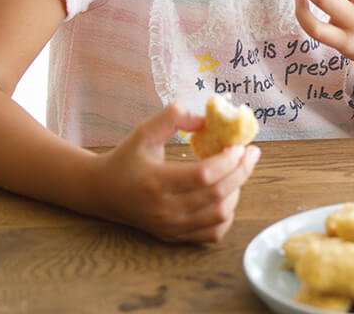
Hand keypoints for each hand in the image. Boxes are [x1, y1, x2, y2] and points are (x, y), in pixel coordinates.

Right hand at [90, 103, 259, 241]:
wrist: (102, 191)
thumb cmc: (126, 158)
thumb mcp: (144, 131)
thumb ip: (172, 117)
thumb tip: (204, 118)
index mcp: (155, 182)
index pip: (203, 176)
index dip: (227, 161)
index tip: (240, 145)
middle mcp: (164, 210)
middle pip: (216, 195)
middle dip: (241, 172)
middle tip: (251, 153)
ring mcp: (170, 227)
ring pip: (218, 215)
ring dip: (236, 191)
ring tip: (237, 171)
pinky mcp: (174, 236)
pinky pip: (212, 233)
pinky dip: (226, 215)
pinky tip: (227, 195)